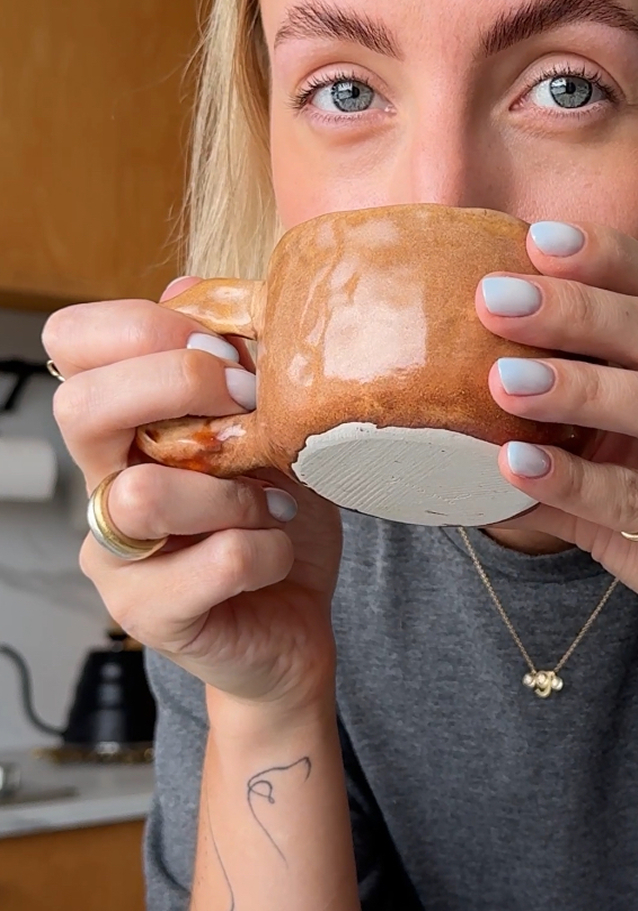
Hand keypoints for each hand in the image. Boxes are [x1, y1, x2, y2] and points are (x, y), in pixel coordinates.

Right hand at [43, 287, 341, 712]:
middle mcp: (102, 483)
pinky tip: (279, 550)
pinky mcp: (150, 614)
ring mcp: (116, 556)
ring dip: (233, 491)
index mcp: (122, 425)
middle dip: (178, 386)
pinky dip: (269, 548)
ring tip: (271, 505)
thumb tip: (192, 289)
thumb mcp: (270, 424)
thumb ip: (235, 363)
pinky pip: (217, 560)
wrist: (293, 621)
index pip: (71, 344)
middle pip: (80, 408)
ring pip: (143, 495)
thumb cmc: (276, 516)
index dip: (142, 327)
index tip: (224, 349)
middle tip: (250, 404)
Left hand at [477, 223, 637, 708]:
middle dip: (576, 305)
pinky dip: (577, 481)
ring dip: (580, 383)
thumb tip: (449, 424)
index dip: (606, 256)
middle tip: (494, 296)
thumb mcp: (614, 476)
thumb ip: (551, 446)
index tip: (535, 236)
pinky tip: (516, 468)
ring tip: (501, 379)